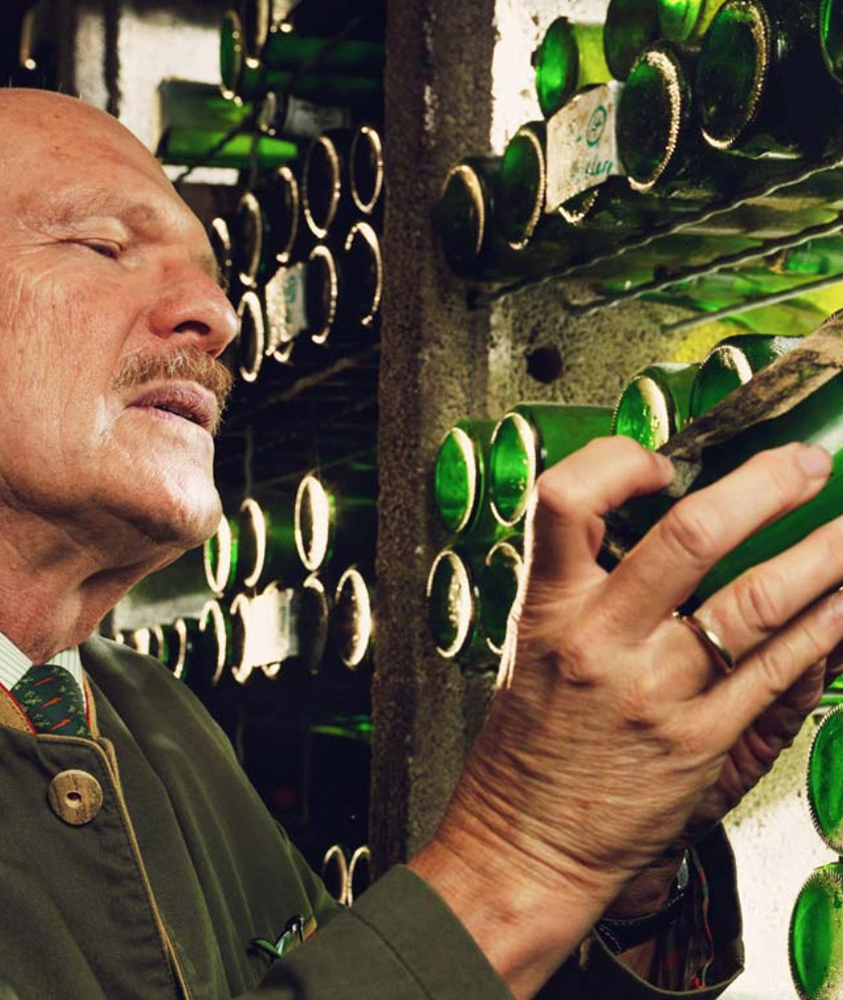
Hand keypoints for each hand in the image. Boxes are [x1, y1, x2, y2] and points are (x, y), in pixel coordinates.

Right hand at [410, 438, 842, 998]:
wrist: (524, 842)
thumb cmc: (526, 747)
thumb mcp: (533, 648)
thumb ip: (585, 591)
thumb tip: (663, 538)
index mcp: (548, 609)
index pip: (566, 500)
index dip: (616, 462)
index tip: (660, 462)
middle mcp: (602, 640)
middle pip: (689, 536)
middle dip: (763, 486)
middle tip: (803, 466)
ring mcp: (657, 691)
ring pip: (757, 602)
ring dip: (823, 556)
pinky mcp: (702, 741)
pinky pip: (780, 671)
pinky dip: (824, 628)